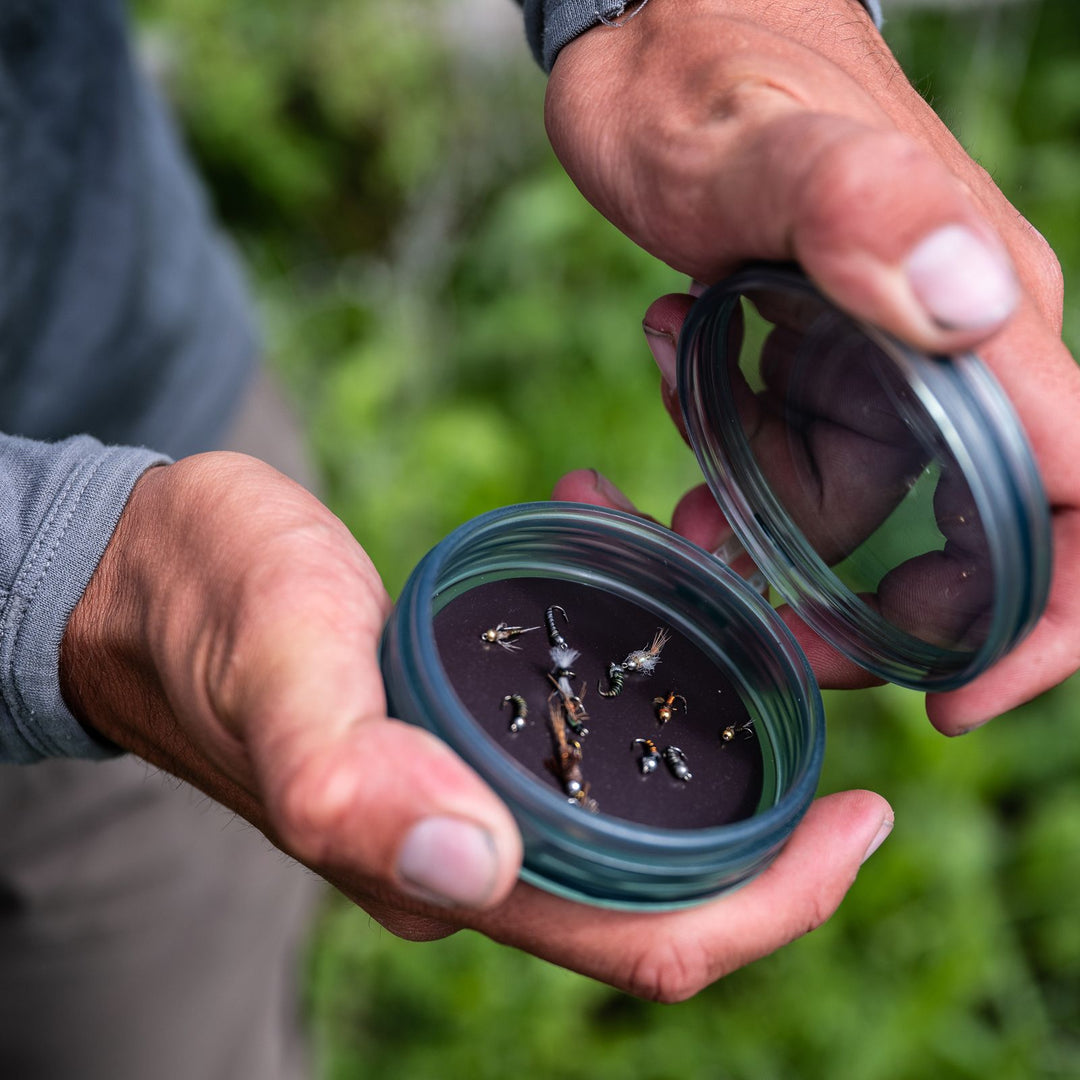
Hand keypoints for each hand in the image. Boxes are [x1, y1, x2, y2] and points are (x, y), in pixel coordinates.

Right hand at [60, 452, 890, 999]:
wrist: (155, 573)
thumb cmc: (209, 610)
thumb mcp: (278, 667)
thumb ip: (352, 777)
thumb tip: (471, 871)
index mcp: (441, 869)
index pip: (641, 941)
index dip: (772, 903)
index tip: (861, 818)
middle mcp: (469, 852)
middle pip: (666, 881)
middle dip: (769, 806)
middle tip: (816, 679)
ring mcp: (467, 793)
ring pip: (633, 795)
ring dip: (705, 712)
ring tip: (726, 589)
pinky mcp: (462, 728)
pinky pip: (582, 724)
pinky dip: (633, 656)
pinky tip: (630, 550)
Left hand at [544, 0, 1079, 731]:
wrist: (658, 31)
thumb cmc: (712, 69)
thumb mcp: (761, 143)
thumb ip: (861, 209)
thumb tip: (977, 306)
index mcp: (981, 331)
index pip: (1075, 503)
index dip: (1042, 623)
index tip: (954, 696)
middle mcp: (954, 359)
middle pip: (963, 543)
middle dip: (862, 608)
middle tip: (757, 617)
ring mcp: (887, 362)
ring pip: (856, 508)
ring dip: (763, 522)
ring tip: (679, 491)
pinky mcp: (823, 356)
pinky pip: (797, 457)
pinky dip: (733, 463)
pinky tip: (674, 380)